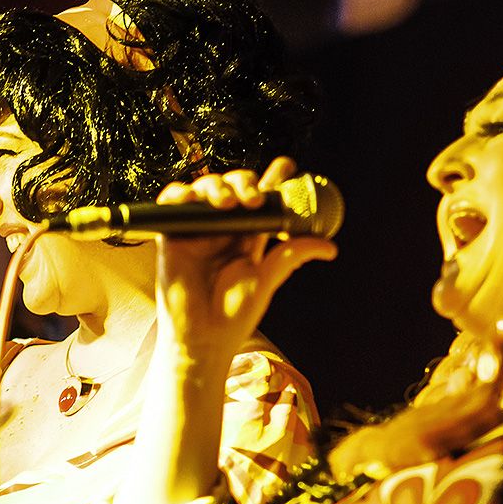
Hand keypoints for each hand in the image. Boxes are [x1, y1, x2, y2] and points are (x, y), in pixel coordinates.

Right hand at [154, 157, 336, 369]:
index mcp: (249, 236)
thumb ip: (292, 255)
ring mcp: (199, 230)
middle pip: (235, 186)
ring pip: (206, 189)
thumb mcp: (267, 280)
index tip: (287, 166)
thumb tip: (330, 247)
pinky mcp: (173, 234)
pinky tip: (189, 198)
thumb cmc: (232, 315)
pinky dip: (179, 193)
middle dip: (245, 181)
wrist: (201, 337)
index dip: (274, 179)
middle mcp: (224, 229)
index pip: (262, 199)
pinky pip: (173, 203)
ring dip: (217, 186)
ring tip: (227, 203)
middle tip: (256, 199)